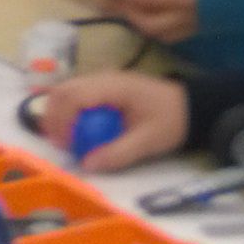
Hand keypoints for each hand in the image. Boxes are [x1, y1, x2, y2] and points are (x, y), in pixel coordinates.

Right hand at [34, 70, 189, 173]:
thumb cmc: (171, 120)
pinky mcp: (103, 88)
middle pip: (63, 90)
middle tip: (58, 144)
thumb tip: (87, 165)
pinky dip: (68, 111)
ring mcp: (102, 80)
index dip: (62, 121)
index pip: (74, 96)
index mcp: (114, 86)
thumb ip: (119, 153)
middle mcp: (103, 78)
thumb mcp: (149, 141)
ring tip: (64, 139)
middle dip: (53, 117)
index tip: (64, 145)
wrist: (189, 106)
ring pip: (66, 90)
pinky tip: (75, 131)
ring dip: (58, 114)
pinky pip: (76, 94)